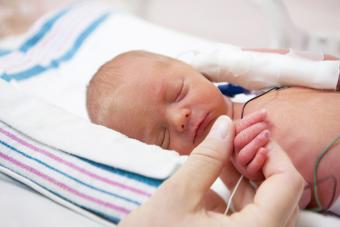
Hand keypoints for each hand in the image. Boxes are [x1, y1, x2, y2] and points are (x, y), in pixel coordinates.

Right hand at [119, 115, 303, 226]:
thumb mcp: (179, 194)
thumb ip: (207, 157)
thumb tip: (226, 124)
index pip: (288, 185)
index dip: (274, 151)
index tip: (252, 131)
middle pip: (282, 194)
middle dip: (259, 160)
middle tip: (237, 137)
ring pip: (266, 203)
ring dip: (248, 174)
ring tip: (226, 149)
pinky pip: (250, 213)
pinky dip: (238, 190)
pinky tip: (220, 170)